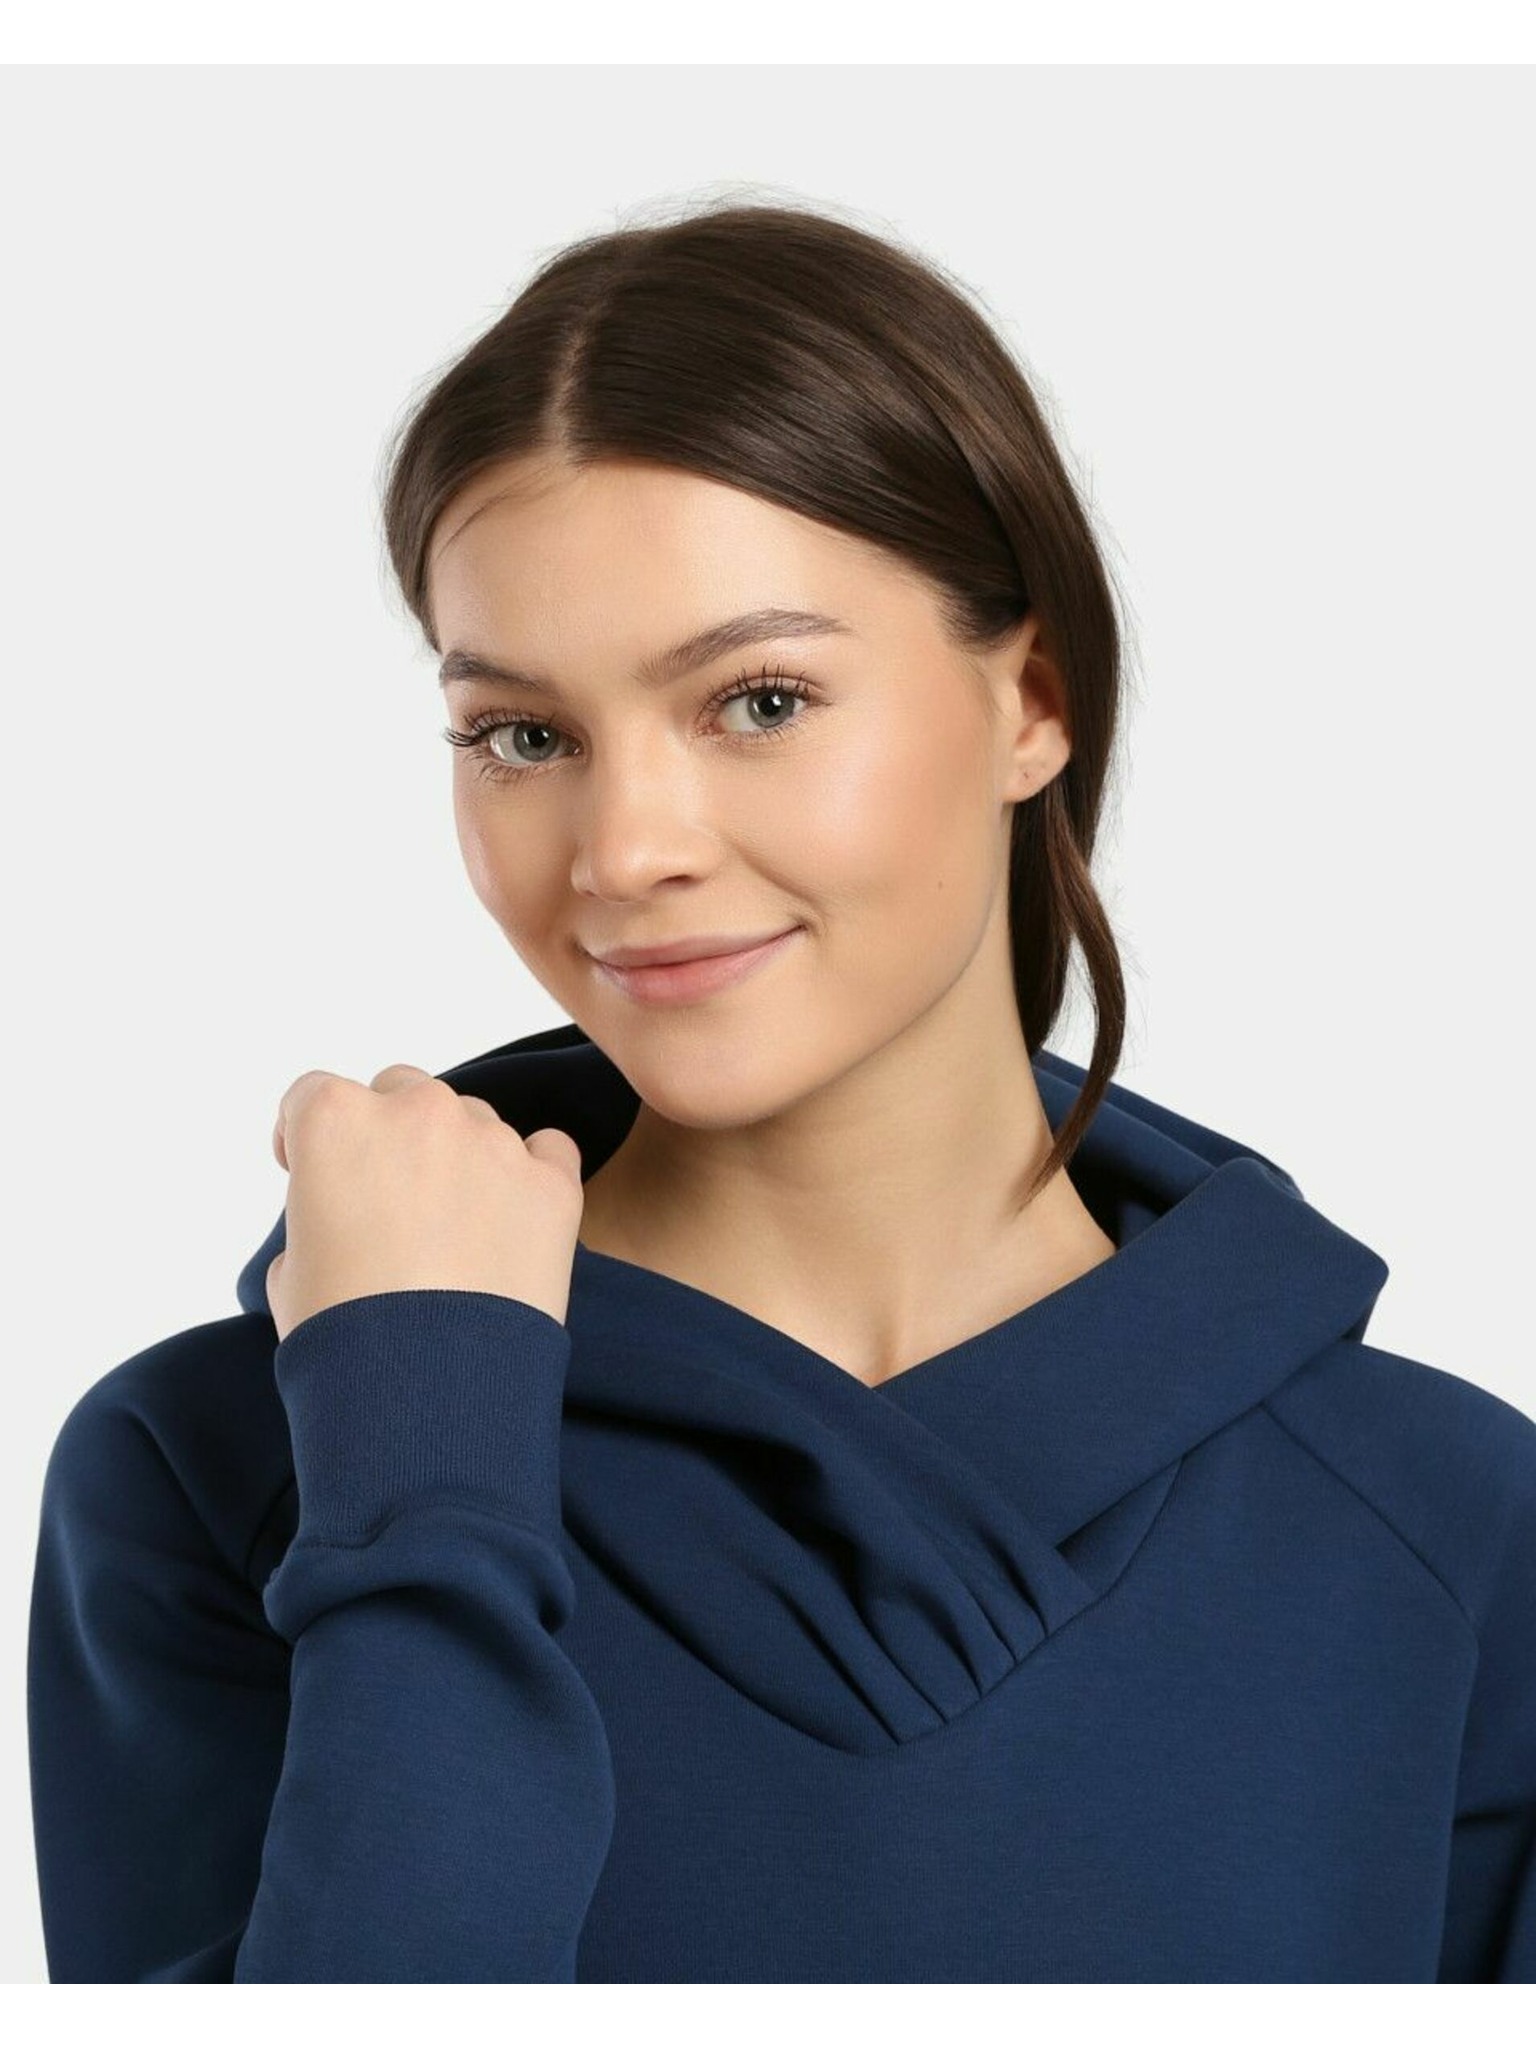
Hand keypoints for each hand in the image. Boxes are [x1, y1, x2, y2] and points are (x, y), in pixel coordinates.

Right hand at [264, 1063, 585, 1344]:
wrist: (427, 1393)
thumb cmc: (341, 1337)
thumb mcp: (288, 1271)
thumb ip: (316, 1214)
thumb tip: (344, 1218)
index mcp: (335, 1120)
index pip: (311, 1096)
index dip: (305, 1138)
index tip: (312, 1173)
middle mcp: (417, 1111)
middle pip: (399, 1093)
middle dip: (390, 1137)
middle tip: (389, 1205)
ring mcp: (492, 1142)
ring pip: (472, 1122)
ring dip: (459, 1159)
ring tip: (453, 1235)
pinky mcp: (551, 1183)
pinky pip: (547, 1151)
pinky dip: (531, 1175)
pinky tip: (513, 1219)